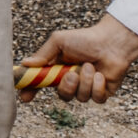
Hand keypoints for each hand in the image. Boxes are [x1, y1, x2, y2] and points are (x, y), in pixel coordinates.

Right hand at [19, 14, 137, 104]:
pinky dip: (98, 86)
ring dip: (86, 82)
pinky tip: (101, 74)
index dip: (32, 91)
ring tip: (91, 66)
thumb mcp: (59, 41)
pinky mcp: (102, 93)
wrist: (112, 42)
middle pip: (62, 95)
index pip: (41, 83)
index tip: (25, 97)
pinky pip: (96, 99)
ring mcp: (87, 88)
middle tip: (72, 74)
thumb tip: (25, 64)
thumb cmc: (85, 39)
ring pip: (80, 98)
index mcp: (58, 69)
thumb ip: (43, 54)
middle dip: (67, 86)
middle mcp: (71, 80)